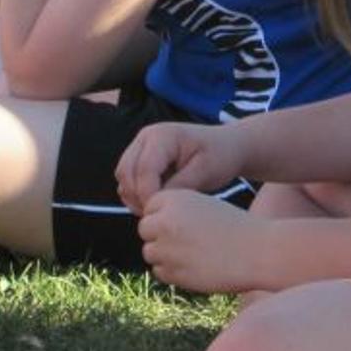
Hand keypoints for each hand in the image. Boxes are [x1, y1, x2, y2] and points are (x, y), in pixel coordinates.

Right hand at [116, 120, 247, 214]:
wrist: (227, 146)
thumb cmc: (220, 156)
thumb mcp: (204, 173)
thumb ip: (179, 187)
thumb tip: (156, 204)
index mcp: (162, 136)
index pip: (144, 169)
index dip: (149, 195)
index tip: (164, 212)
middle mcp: (146, 137)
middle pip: (125, 172)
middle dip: (138, 197)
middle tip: (159, 215)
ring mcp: (141, 146)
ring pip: (123, 177)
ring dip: (135, 197)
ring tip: (159, 209)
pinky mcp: (141, 158)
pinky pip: (128, 180)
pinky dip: (136, 195)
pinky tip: (156, 203)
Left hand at [138, 190, 265, 292]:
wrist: (256, 250)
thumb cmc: (232, 227)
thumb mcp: (201, 206)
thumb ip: (174, 212)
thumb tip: (148, 226)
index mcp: (174, 199)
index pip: (150, 208)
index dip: (163, 216)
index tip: (182, 224)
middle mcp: (166, 221)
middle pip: (145, 229)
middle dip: (159, 236)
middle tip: (185, 242)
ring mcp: (167, 248)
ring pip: (150, 253)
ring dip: (165, 255)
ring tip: (193, 254)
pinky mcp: (173, 272)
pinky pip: (160, 272)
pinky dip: (172, 272)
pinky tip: (196, 266)